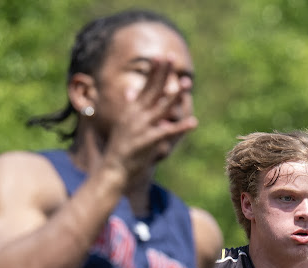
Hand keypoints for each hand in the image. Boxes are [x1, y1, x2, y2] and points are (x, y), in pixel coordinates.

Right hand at [100, 56, 197, 190]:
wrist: (113, 169)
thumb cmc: (120, 148)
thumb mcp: (123, 124)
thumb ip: (130, 107)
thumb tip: (130, 92)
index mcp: (132, 110)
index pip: (145, 87)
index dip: (153, 71)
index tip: (160, 56)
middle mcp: (137, 115)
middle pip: (153, 90)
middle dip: (163, 73)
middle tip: (171, 56)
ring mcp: (142, 127)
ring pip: (162, 107)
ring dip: (175, 94)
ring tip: (187, 83)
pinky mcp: (149, 141)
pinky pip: (168, 132)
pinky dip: (181, 127)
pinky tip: (194, 122)